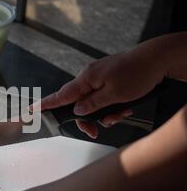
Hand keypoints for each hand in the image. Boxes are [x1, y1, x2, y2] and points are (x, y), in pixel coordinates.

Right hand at [31, 52, 165, 137]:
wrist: (158, 59)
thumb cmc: (137, 74)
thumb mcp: (115, 94)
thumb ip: (93, 104)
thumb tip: (76, 110)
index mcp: (87, 79)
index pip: (62, 95)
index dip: (47, 104)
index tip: (32, 111)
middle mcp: (90, 78)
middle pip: (78, 104)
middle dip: (87, 119)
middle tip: (95, 131)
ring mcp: (100, 79)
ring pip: (94, 104)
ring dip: (105, 114)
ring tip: (121, 113)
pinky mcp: (110, 81)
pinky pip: (104, 99)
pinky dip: (113, 107)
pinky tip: (125, 107)